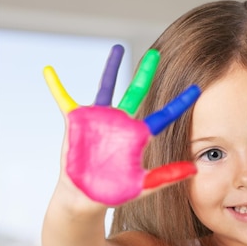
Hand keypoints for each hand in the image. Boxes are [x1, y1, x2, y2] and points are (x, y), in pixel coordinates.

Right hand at [43, 45, 200, 204]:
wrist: (85, 197)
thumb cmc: (114, 192)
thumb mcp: (143, 185)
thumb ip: (167, 176)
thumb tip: (195, 169)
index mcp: (139, 136)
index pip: (165, 116)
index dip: (180, 103)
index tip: (197, 88)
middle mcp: (122, 123)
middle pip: (137, 91)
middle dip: (146, 72)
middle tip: (156, 53)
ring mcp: (100, 120)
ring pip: (107, 87)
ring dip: (111, 68)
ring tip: (117, 48)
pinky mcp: (77, 122)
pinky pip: (64, 100)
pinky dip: (56, 86)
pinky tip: (49, 71)